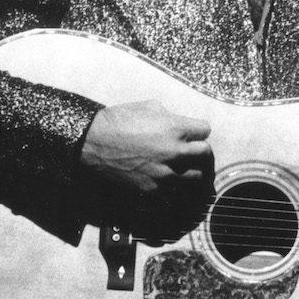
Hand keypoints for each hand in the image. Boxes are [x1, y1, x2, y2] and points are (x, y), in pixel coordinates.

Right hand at [79, 101, 213, 234]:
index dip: (199, 129)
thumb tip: (178, 121)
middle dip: (201, 150)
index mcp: (175, 128)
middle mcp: (174, 152)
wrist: (92, 143)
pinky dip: (176, 187)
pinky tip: (172, 182)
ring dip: (194, 170)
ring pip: (196, 177)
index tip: (194, 132)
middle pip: (206, 153)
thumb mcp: (147, 107)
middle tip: (196, 151)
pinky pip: (175, 192)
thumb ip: (169, 115)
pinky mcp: (153, 189)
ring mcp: (164, 173)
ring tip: (187, 168)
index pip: (205, 130)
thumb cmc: (117, 121)